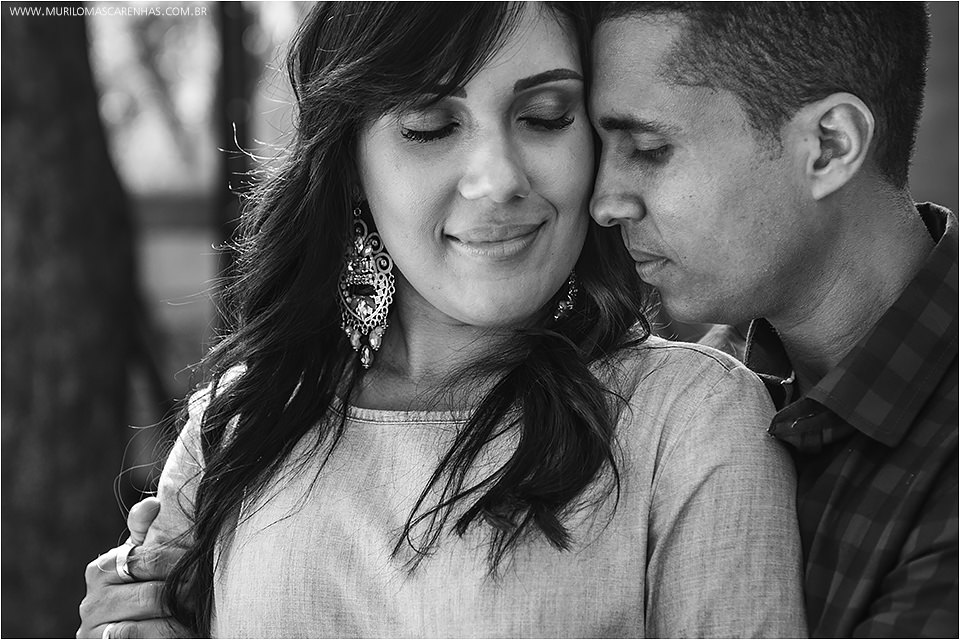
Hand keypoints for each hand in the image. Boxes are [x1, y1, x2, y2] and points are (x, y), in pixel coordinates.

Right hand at [77, 497, 191, 637]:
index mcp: (101, 570)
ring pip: (144, 626)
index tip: (204, 565)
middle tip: (208, 591)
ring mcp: (92, 632)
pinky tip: (188, 633)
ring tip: (200, 616)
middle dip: (185, 594)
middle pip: (152, 596)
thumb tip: (152, 504)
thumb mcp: (142, 560)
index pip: (150, 561)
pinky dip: (168, 639)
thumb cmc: (142, 589)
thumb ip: (145, 532)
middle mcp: (91, 603)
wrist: (125, 633)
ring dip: (177, 622)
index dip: (181, 563)